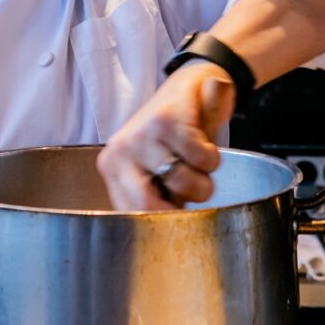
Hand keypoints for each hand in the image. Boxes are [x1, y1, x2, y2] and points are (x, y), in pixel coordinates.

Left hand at [97, 61, 235, 210]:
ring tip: (194, 159)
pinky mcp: (168, 120)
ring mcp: (143, 134)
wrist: (194, 84)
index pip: (131, 215)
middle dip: (182, 204)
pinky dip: (212, 156)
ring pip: (185, 183)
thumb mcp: (155, 169)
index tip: (178, 220)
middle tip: (189, 187)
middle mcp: (120, 150)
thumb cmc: (174, 137)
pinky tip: (202, 140)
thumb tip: (160, 239)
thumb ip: (152, 197)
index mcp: (113, 168)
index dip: (161, 223)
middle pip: (149, 207)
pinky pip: (203, 159)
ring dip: (203, 178)